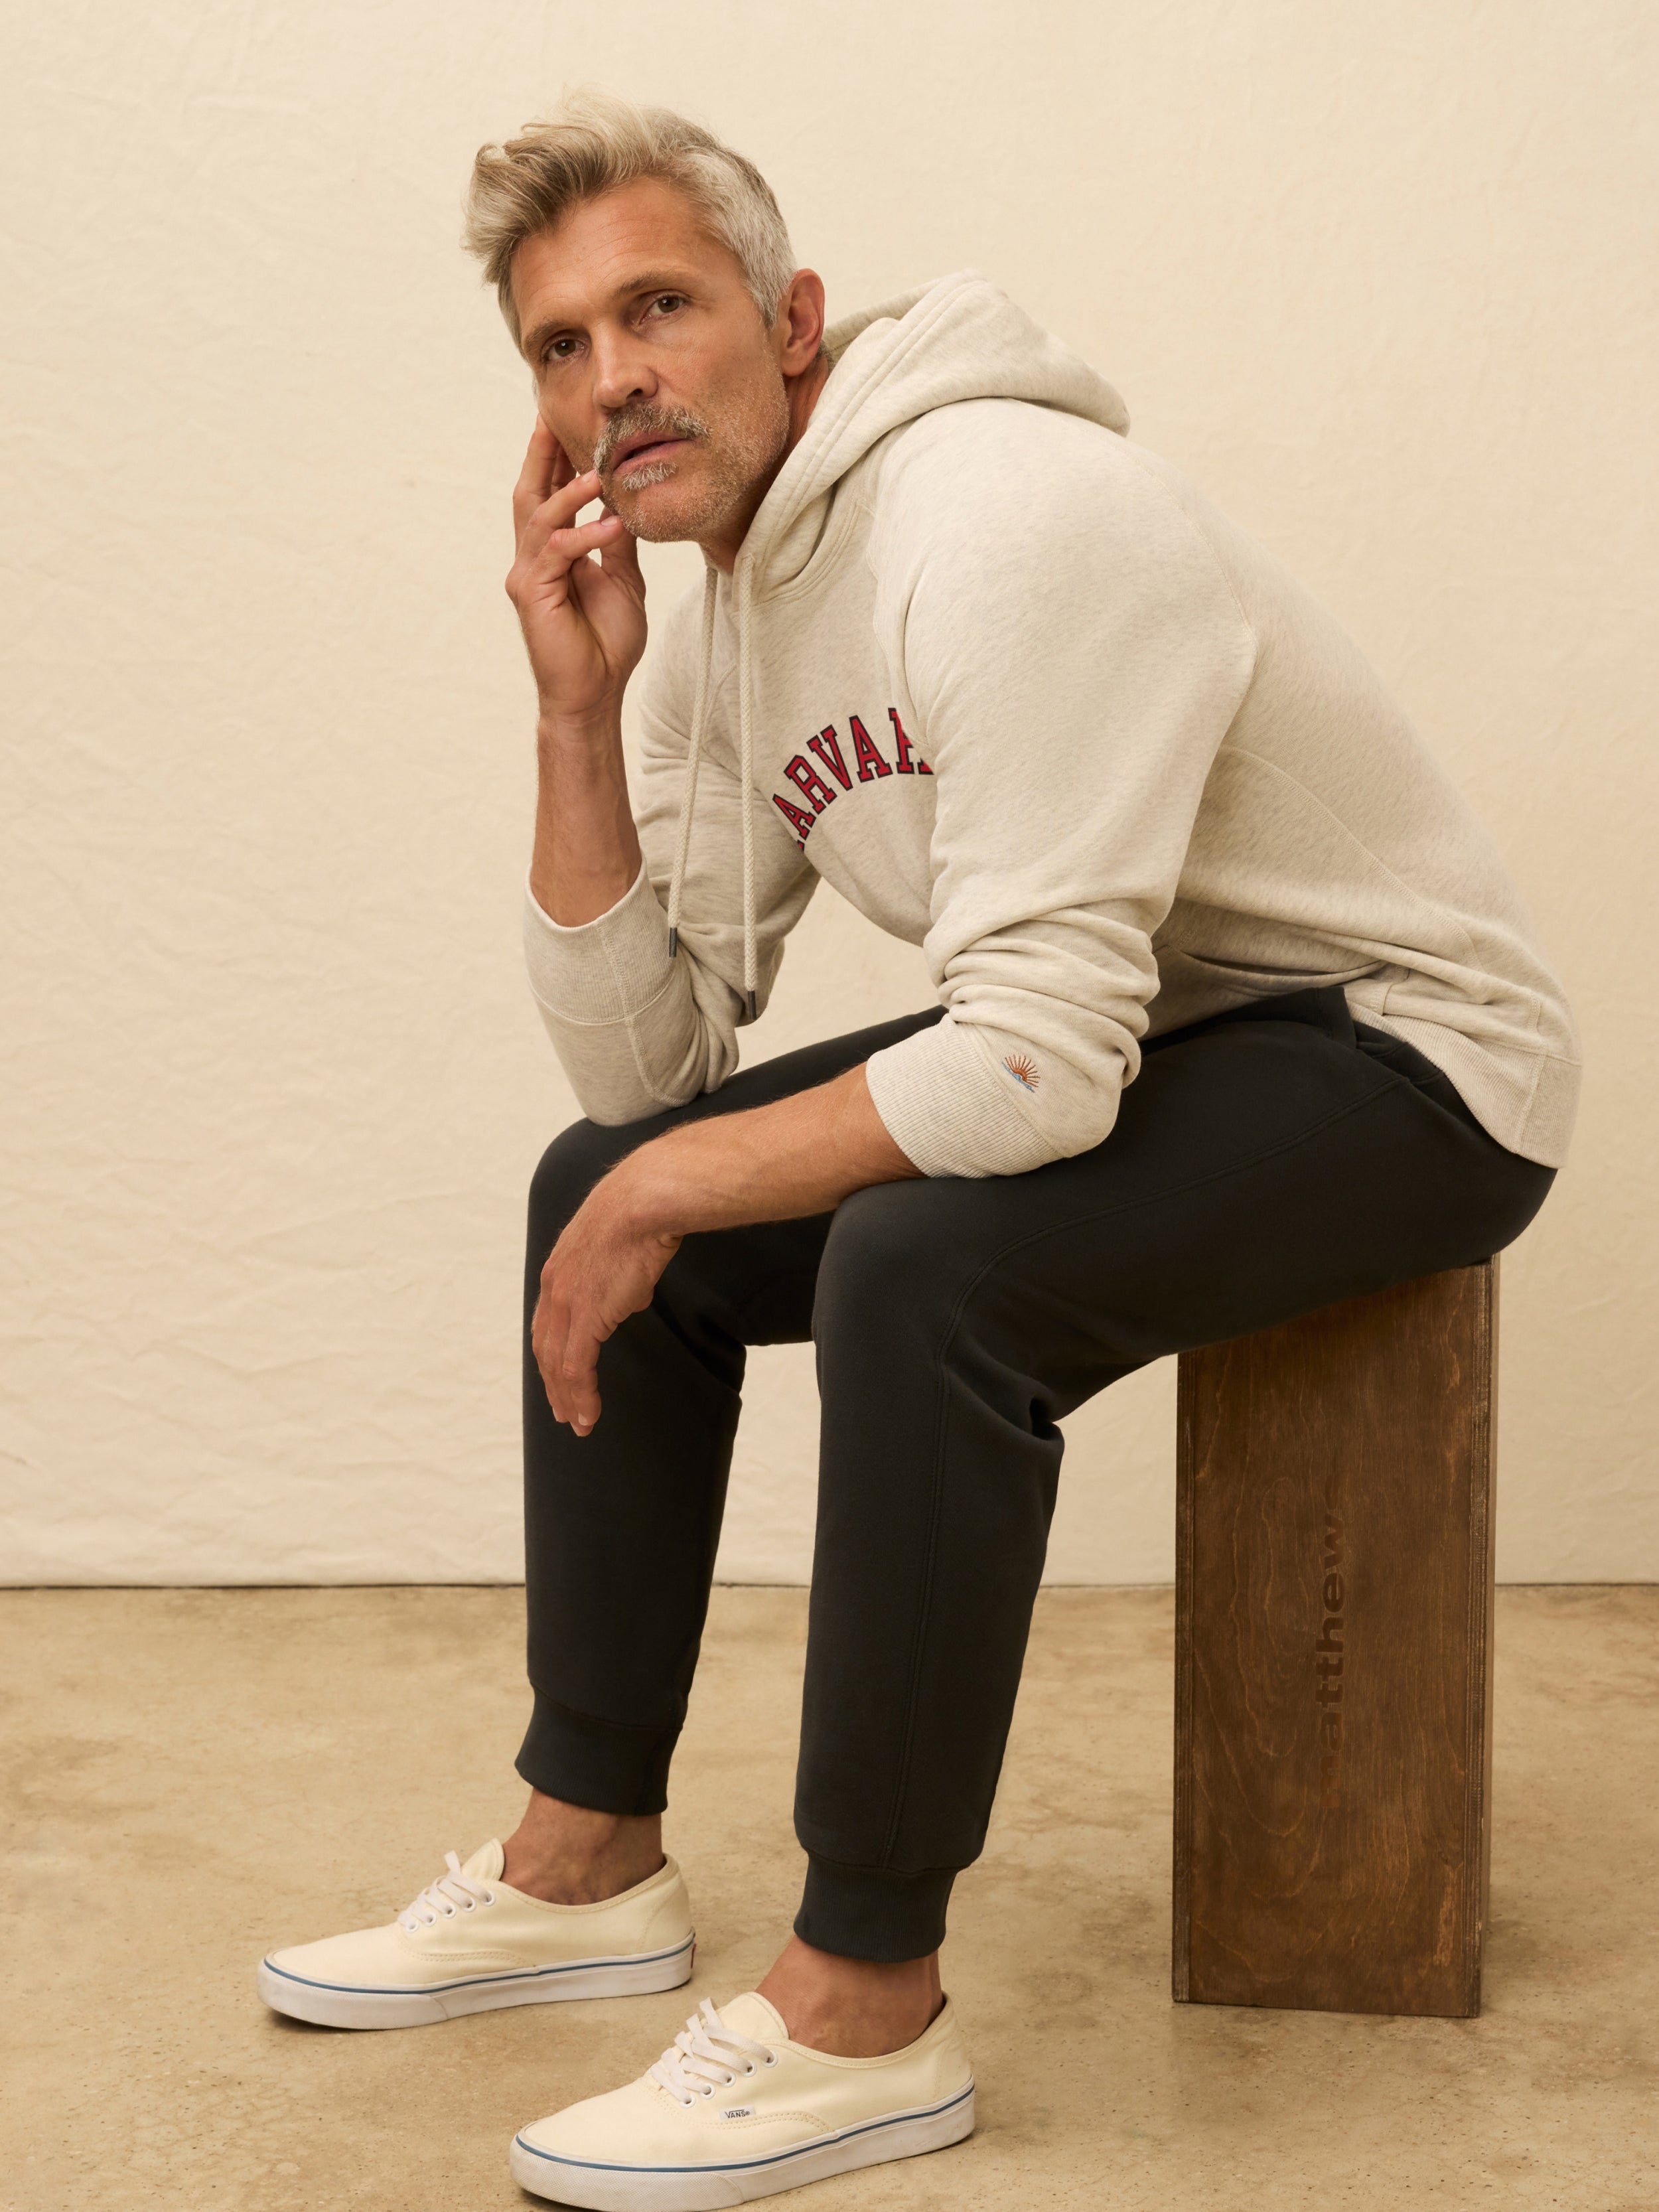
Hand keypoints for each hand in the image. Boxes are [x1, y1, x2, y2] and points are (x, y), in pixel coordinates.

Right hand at [507, 420, 647, 726]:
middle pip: (531, 491)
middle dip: (542, 453)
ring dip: (571, 490)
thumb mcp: (623, 579)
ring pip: (540, 516)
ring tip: (601, 471)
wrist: (593, 694)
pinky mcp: (532, 594)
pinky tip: (612, 525)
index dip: (557, 459)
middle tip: (552, 414)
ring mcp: (528, 574)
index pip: (550, 493)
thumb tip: (625, 502)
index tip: (569, 423)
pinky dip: (584, 535)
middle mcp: (533, 557)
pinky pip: (557, 552)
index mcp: (553, 551)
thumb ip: (617, 541)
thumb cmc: (606, 643)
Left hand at [532, 1174, 681, 1434]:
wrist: (644, 1202)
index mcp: (559, 1269)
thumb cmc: (641, 1214)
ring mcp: (567, 1303)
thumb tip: (633, 1293)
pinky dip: (581, 1395)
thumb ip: (620, 1274)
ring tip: (578, 1423)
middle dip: (553, 1384)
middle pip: (544, 1348)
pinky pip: (576, 1367)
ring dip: (566, 1398)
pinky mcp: (586, 1316)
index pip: (547, 1322)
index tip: (559, 1376)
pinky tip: (589, 1414)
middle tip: (563, 1412)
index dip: (551, 1353)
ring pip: (557, 1364)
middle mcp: (554, 1288)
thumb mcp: (621, 1246)